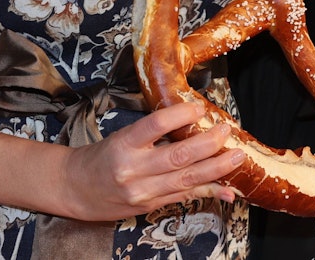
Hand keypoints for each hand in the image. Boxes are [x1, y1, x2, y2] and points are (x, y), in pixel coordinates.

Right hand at [58, 102, 243, 220]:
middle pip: (177, 156)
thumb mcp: (122, 136)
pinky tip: (228, 189)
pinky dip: (210, 192)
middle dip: (208, 144)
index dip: (180, 115)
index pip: (155, 125)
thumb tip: (192, 120)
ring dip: (217, 168)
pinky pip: (185, 197)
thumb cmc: (103, 156)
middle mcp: (134, 170)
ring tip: (237, 156)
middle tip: (226, 130)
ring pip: (187, 179)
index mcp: (124, 144)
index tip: (200, 107)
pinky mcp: (151, 207)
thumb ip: (154, 132)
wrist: (77, 189)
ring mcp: (144, 192)